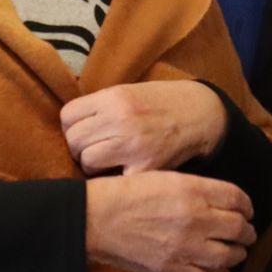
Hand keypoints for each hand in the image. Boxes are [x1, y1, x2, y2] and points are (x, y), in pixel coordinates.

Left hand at [61, 81, 226, 174]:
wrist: (203, 114)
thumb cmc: (161, 104)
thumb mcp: (129, 92)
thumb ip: (100, 106)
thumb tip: (68, 126)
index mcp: (115, 97)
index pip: (68, 115)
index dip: (73, 126)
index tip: (87, 131)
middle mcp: (121, 118)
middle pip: (74, 140)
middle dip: (81, 147)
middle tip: (98, 148)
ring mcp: (134, 144)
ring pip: (87, 161)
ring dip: (94, 165)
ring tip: (109, 161)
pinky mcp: (146, 167)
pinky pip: (111, 180)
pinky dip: (114, 179)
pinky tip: (124, 172)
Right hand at [84, 172, 254, 271]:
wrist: (94, 220)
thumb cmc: (125, 194)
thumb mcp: (165, 177)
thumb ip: (197, 190)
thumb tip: (223, 203)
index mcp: (193, 191)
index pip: (238, 199)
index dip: (247, 206)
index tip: (246, 210)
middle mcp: (195, 220)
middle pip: (239, 229)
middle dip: (247, 231)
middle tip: (247, 233)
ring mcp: (184, 248)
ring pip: (228, 256)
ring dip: (237, 253)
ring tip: (236, 251)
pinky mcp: (171, 270)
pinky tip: (213, 267)